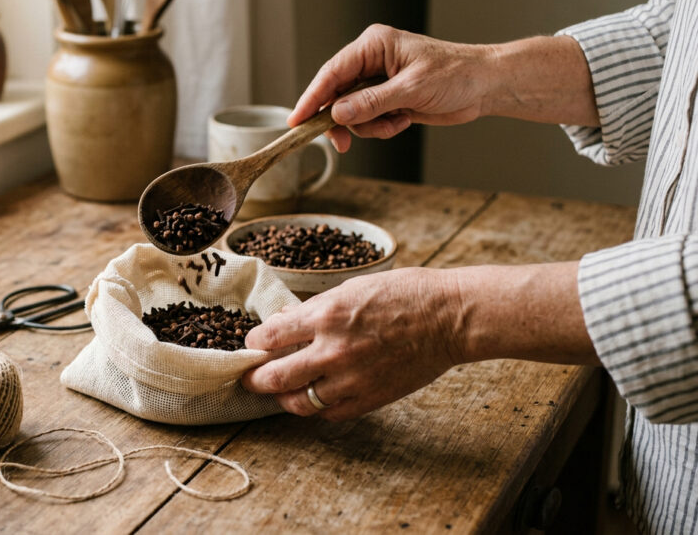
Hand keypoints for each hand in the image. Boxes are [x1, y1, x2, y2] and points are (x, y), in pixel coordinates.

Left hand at [241, 262, 595, 420]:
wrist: (449, 318)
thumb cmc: (404, 293)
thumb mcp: (352, 287)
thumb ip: (316, 309)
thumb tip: (286, 321)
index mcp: (325, 316)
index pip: (269, 338)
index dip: (254, 343)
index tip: (253, 343)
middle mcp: (332, 351)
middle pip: (274, 378)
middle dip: (254, 379)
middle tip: (249, 377)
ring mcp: (350, 379)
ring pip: (298, 403)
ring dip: (283, 399)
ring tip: (280, 392)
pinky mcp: (369, 398)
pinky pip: (329, 413)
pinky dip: (317, 408)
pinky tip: (316, 398)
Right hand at [290, 24, 495, 150]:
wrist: (484, 86)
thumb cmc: (456, 75)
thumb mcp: (411, 89)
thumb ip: (371, 102)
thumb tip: (338, 114)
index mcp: (373, 46)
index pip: (332, 73)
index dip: (312, 98)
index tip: (297, 120)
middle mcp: (371, 62)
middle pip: (336, 95)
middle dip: (342, 121)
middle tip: (342, 143)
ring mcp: (377, 82)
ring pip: (351, 113)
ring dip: (369, 127)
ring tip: (395, 124)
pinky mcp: (386, 99)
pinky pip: (367, 120)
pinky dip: (381, 128)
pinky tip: (403, 121)